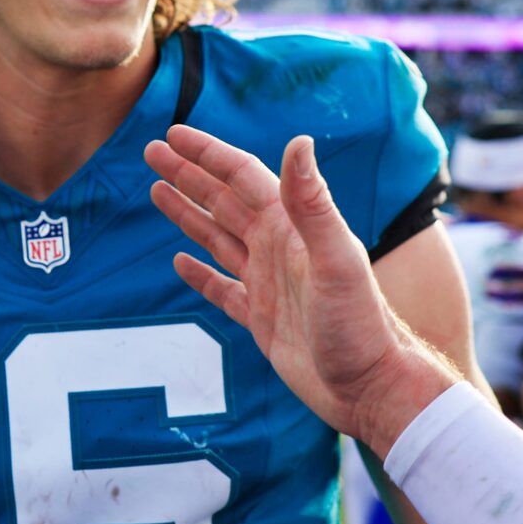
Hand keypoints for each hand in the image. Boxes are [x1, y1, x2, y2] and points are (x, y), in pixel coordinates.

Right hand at [145, 127, 457, 457]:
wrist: (371, 387)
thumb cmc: (361, 326)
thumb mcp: (336, 260)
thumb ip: (313, 204)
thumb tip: (298, 141)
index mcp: (291, 229)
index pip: (242, 178)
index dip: (207, 155)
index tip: (173, 135)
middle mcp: (277, 249)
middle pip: (223, 202)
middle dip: (188, 176)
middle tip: (151, 152)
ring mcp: (267, 284)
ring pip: (218, 238)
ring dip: (188, 214)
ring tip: (157, 191)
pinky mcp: (261, 319)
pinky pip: (222, 289)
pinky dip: (200, 274)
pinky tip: (180, 262)